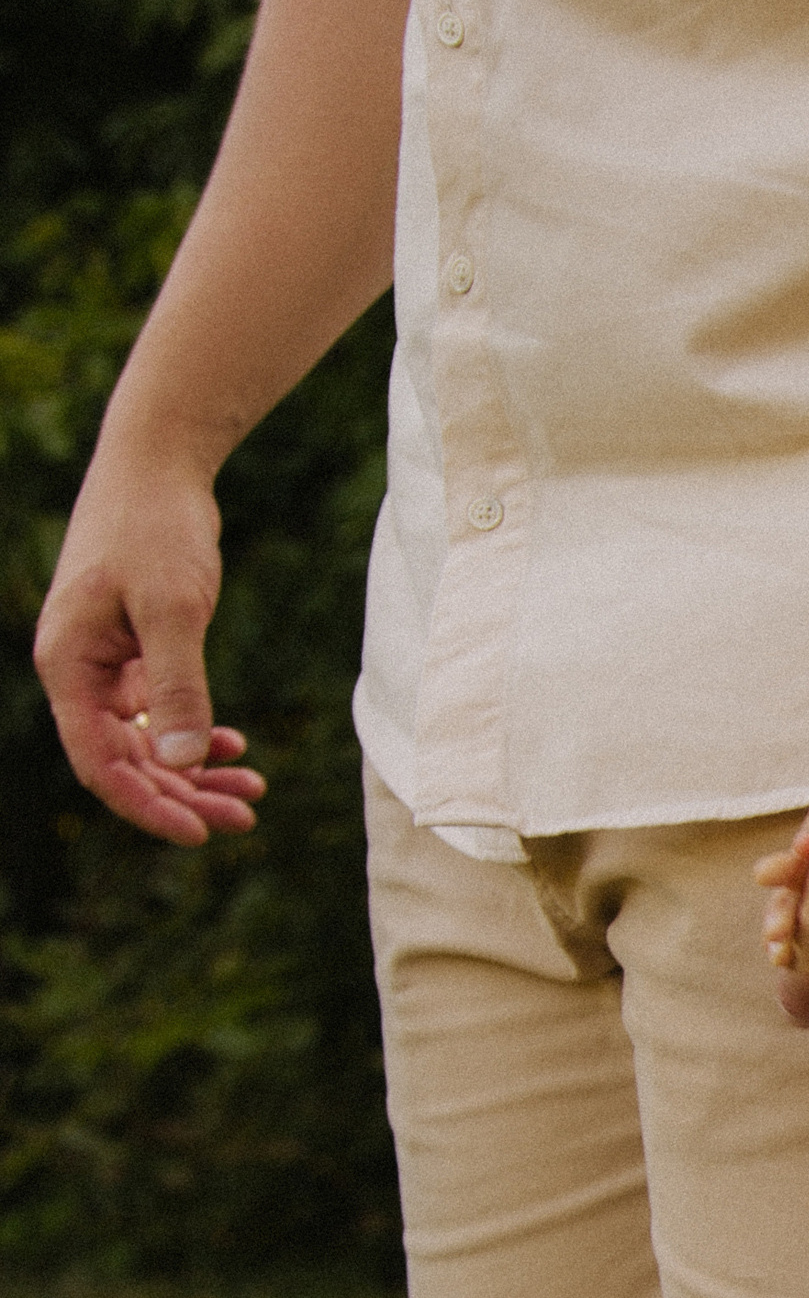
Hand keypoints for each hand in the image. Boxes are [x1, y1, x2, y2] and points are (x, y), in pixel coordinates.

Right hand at [34, 457, 266, 845]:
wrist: (159, 464)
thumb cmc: (156, 526)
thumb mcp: (172, 608)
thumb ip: (177, 687)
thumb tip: (180, 763)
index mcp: (68, 666)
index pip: (100, 764)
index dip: (148, 807)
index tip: (202, 834)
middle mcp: (79, 672)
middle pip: (127, 763)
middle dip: (183, 795)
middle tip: (246, 816)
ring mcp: (105, 665)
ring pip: (147, 744)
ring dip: (195, 773)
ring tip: (252, 790)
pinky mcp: (133, 653)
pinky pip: (160, 715)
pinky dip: (195, 735)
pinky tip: (232, 745)